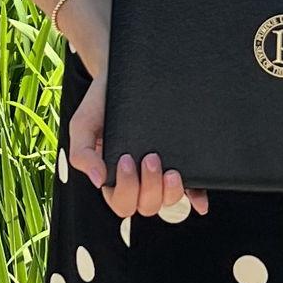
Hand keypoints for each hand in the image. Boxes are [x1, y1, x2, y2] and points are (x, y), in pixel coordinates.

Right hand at [67, 72, 207, 219]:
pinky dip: (196, 198)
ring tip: (171, 171)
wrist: (122, 77)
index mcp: (113, 178)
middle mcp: (138, 179)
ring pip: (167, 201)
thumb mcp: (82, 126)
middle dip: (149, 188)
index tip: (126, 159)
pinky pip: (191, 189)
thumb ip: (82, 153)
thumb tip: (98, 181)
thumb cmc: (100, 104)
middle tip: (151, 157)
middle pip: (146, 206)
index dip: (126, 190)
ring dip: (170, 193)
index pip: (121, 203)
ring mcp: (160, 172)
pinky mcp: (180, 161)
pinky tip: (200, 202)